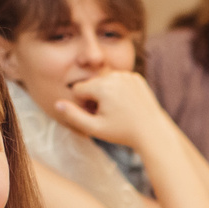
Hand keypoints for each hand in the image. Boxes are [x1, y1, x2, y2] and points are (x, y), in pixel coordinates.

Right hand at [54, 69, 169, 150]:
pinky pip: (118, 80)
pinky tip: (126, 104)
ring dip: (105, 93)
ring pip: (105, 81)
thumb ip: (73, 116)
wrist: (152, 131)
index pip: (78, 90)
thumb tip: (57, 104)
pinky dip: (119, 90)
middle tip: (107, 115)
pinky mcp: (136, 77)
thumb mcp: (95, 128)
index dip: (83, 105)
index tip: (95, 116)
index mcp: (102, 87)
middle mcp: (114, 76)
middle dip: (94, 98)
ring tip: (116, 110)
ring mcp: (127, 75)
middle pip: (91, 85)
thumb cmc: (122, 132)